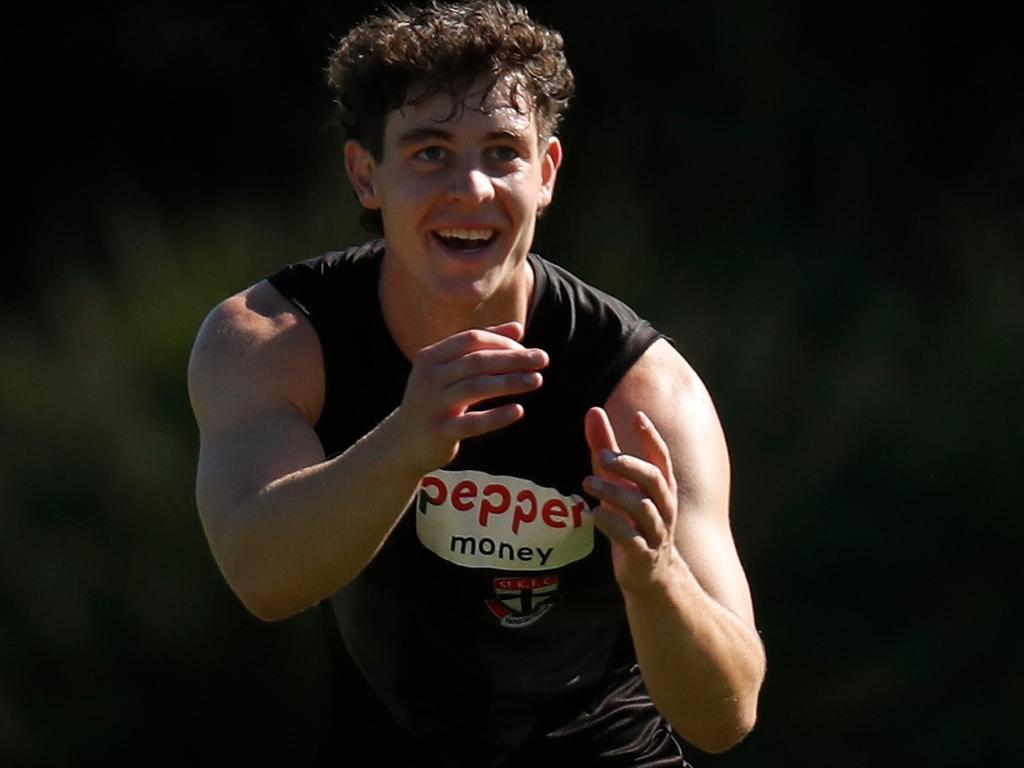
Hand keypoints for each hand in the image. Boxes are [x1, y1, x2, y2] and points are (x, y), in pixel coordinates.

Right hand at [392, 322, 547, 474]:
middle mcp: (429, 377)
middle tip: (543, 359)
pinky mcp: (440, 431)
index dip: (502, 341)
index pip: (471, 339)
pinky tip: (519, 411)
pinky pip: (472, 423)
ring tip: (537, 380)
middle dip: (513, 358)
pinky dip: (496, 417)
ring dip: (510, 382)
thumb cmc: (435, 400)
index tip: (528, 349)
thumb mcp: (451, 370)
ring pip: (476, 388)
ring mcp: (433, 405)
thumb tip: (518, 328)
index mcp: (430, 357)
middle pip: (477, 361)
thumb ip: (482, 347)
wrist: (403, 442)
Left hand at [583, 406, 679, 594]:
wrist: (651, 574)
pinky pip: (630, 538)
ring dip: (615, 493)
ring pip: (641, 508)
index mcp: (661, 487)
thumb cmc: (633, 520)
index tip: (638, 417)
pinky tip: (594, 514)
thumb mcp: (619, 482)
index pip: (661, 458)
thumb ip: (606, 448)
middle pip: (654, 480)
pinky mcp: (642, 554)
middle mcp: (663, 507)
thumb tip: (593, 411)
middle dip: (630, 466)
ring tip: (588, 482)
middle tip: (602, 456)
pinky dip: (612, 525)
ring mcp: (655, 532)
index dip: (652, 437)